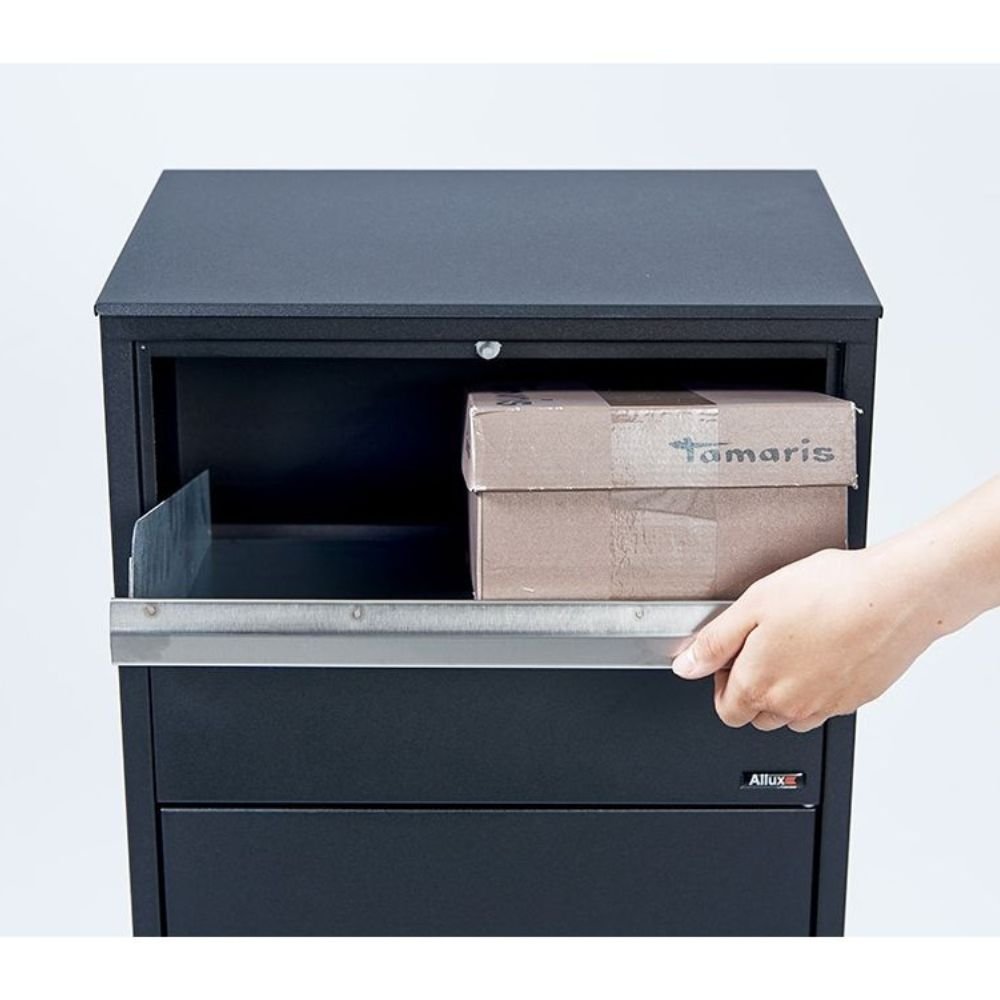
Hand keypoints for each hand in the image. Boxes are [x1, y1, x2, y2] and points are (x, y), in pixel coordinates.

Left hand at [671, 545, 939, 730]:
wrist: (896, 596)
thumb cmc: (829, 593)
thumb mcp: (753, 604)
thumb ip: (714, 640)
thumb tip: (686, 665)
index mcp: (759, 684)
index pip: (726, 710)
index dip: (721, 681)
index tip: (732, 656)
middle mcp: (792, 705)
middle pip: (756, 717)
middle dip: (750, 688)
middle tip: (762, 647)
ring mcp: (827, 706)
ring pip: (791, 715)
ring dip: (784, 692)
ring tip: (794, 645)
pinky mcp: (857, 699)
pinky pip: (826, 705)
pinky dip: (818, 686)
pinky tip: (824, 650)